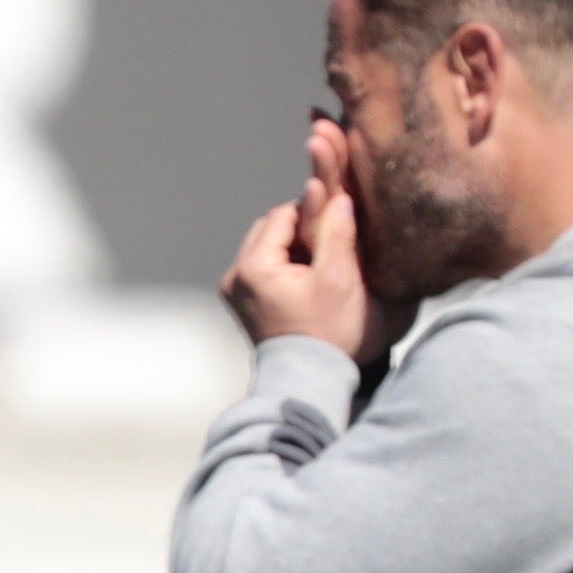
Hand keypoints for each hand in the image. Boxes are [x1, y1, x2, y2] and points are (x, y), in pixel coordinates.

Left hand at [228, 150, 372, 363]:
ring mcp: (233, 290)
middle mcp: (234, 276)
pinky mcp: (240, 301)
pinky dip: (283, 263)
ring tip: (321, 261)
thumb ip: (334, 232)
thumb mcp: (339, 278)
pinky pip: (261, 267)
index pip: (282, 215)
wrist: (309, 378)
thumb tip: (335, 194)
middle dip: (300, 228)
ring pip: (265, 246)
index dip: (312, 211)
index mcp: (253, 267)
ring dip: (292, 245)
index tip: (337, 222)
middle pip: (269, 228)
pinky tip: (308, 277)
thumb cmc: (329, 331)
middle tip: (331, 242)